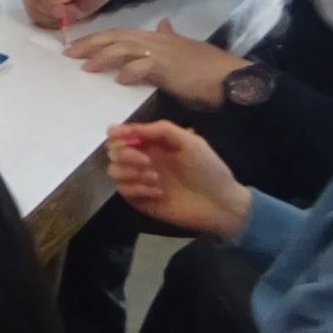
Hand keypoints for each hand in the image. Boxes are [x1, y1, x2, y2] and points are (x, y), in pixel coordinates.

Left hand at [65, 19, 243, 107]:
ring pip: (125, 49)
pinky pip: (146, 67)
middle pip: (116, 37)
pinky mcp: (171, 68)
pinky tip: (120, 80)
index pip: (121, 33)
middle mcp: (157, 40)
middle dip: (91, 44)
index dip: (98, 38)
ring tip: (85, 66)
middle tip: (69, 53)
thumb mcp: (186, 47)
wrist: (232, 77)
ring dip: (103, 57)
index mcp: (158, 37)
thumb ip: (169, 37)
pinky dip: (131, 72)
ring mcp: (163, 53)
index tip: (77, 46)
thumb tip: (162, 24)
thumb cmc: (209, 67)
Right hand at [105, 120, 249, 241]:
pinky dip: (138, 189)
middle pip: (112, 151)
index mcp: (152, 143)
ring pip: (113, 170)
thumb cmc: (208, 170)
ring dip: (132, 173)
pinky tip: (158, 192)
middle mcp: (141, 159)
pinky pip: (123, 190)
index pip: (121, 134)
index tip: (121, 137)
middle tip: (147, 162)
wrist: (220, 204)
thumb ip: (161, 129)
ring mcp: (139, 180)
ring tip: (156, 179)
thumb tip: (129, 129)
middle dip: (126, 154)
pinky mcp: (138, 199)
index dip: (117, 133)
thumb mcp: (190, 142)